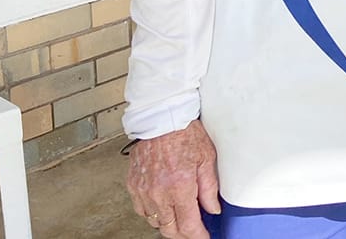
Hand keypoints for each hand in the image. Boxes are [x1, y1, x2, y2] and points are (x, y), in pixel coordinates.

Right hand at [126, 120, 219, 237]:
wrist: (162, 118)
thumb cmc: (186, 133)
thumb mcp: (207, 158)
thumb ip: (209, 188)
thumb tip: (212, 209)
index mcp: (180, 187)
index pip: (188, 225)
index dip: (198, 236)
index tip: (204, 237)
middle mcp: (159, 193)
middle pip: (169, 229)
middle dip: (183, 233)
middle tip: (194, 229)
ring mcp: (143, 190)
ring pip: (154, 221)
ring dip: (168, 222)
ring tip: (179, 214)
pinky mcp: (133, 185)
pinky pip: (141, 209)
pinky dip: (153, 211)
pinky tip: (163, 204)